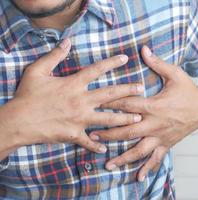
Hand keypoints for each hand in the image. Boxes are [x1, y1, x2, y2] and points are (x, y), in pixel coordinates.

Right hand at [3, 39, 143, 153]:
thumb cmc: (27, 95)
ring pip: (107, 119)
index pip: (97, 70)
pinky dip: (96, 146)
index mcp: (73, 84)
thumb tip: (66, 42)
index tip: (125, 58)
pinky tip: (106, 149)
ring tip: (137, 118)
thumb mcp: (37, 71)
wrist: (18, 121)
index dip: (112, 63)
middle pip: (110, 95)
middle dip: (128, 91)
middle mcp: (81, 101)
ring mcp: (79, 120)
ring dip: (124, 119)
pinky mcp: (73, 135)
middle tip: (142, 89)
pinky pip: (88, 142)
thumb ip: (54, 56)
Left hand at [90, 46, 197, 180]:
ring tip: (108, 165)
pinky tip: (138, 177)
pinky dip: (147, 169)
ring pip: (139, 150)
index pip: (129, 106)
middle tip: (93, 135)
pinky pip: (156, 159)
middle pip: (128, 131)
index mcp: (155, 105)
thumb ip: (157, 63)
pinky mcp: (167, 144)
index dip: (111, 105)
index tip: (95, 106)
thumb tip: (143, 48)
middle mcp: (156, 124)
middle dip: (109, 134)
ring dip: (123, 157)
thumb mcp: (175, 74)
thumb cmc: (188, 89)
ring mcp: (161, 136)